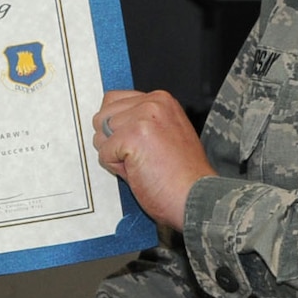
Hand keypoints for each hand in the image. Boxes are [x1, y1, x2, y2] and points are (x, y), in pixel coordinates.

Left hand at [93, 89, 212, 231]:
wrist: (197, 197)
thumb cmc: (183, 177)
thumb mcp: (164, 135)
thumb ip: (138, 123)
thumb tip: (107, 125)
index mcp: (161, 101)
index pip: (113, 101)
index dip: (116, 128)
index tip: (133, 144)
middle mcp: (152, 103)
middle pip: (102, 116)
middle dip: (113, 141)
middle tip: (141, 158)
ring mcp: (142, 118)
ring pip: (100, 134)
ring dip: (114, 155)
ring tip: (143, 164)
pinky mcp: (133, 136)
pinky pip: (104, 153)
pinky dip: (116, 168)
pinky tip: (140, 171)